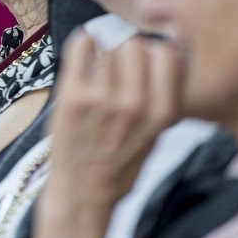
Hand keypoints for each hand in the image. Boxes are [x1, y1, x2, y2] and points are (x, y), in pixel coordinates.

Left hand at [30, 32, 182, 237]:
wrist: (82, 193)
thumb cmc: (119, 164)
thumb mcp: (155, 136)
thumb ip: (160, 98)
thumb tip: (160, 52)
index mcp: (160, 113)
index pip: (164, 55)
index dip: (152, 55)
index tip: (141, 63)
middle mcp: (134, 104)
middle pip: (134, 46)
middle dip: (126, 53)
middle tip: (115, 68)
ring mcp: (102, 99)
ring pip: (108, 48)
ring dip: (102, 55)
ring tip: (97, 75)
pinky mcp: (72, 96)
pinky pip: (81, 47)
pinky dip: (82, 43)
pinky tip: (83, 52)